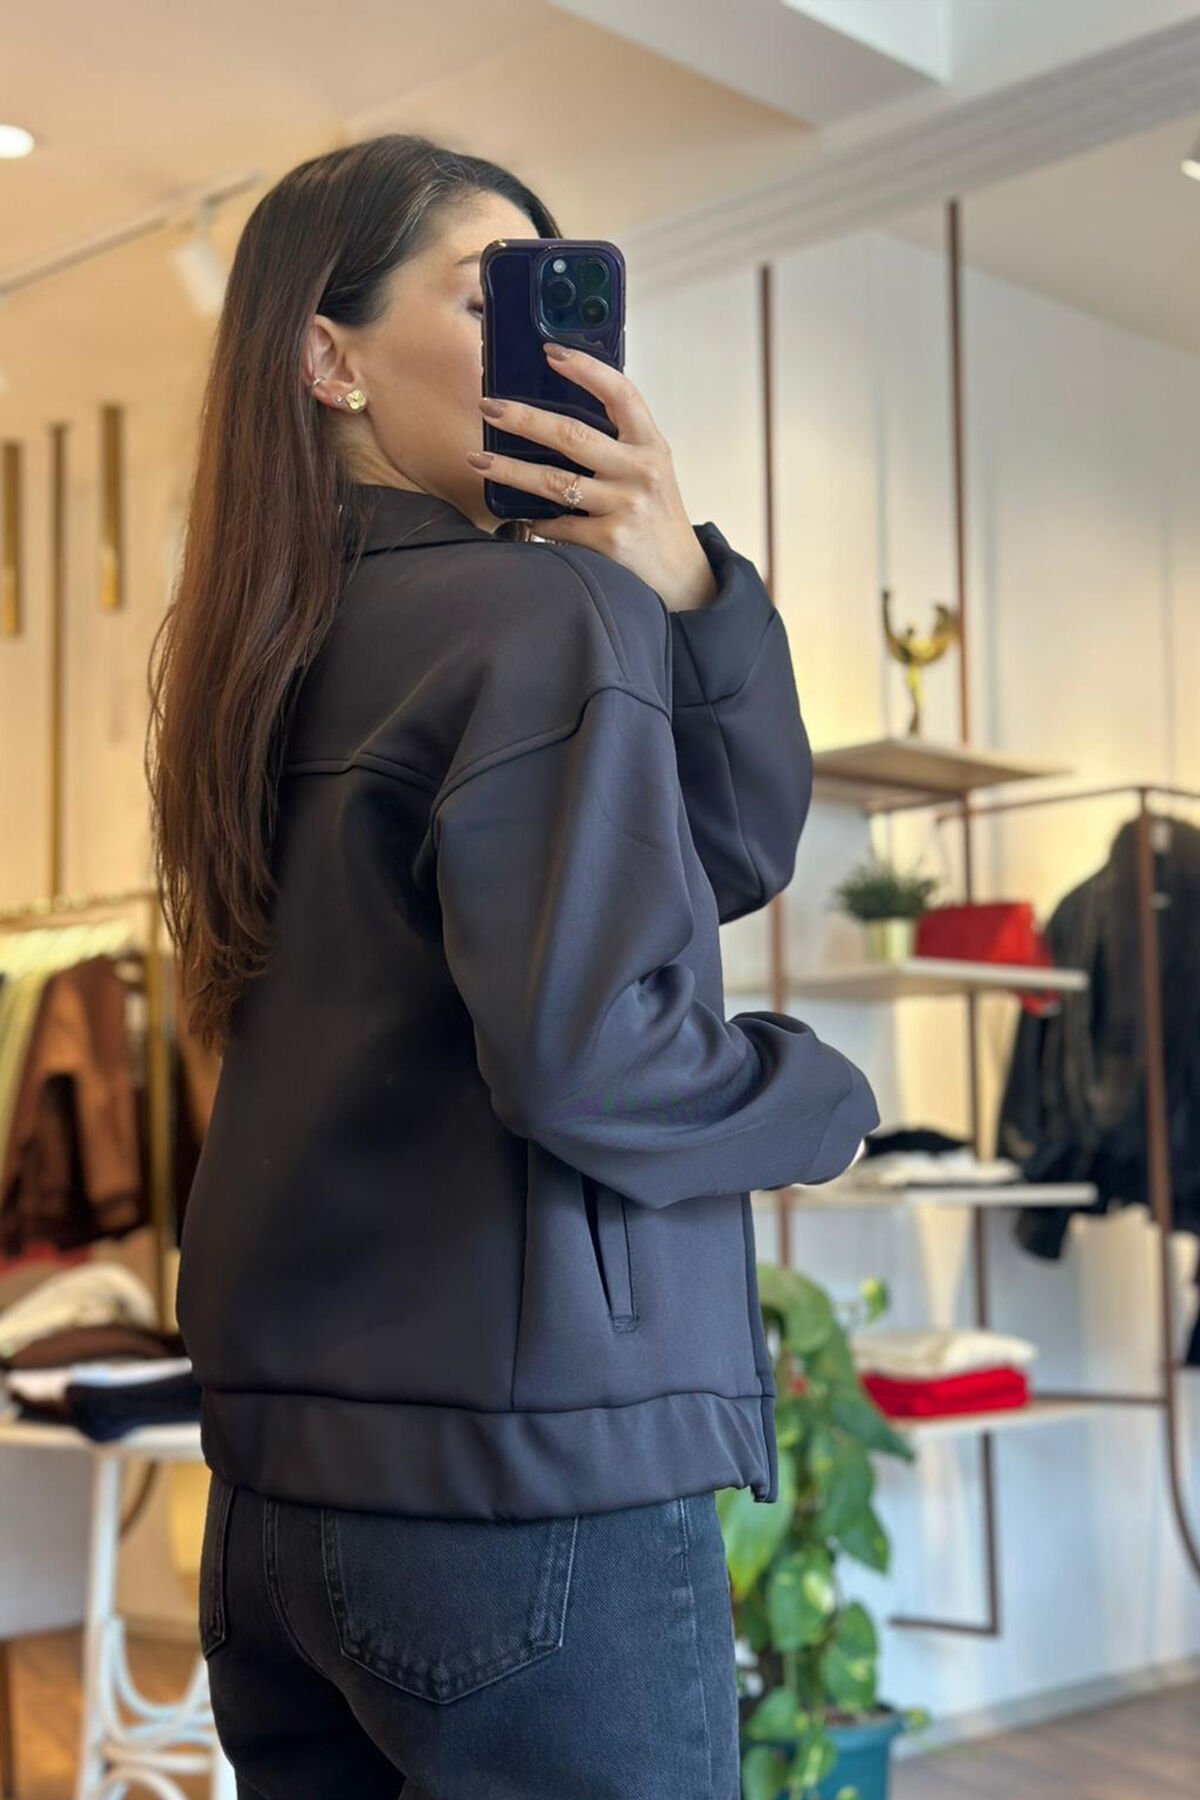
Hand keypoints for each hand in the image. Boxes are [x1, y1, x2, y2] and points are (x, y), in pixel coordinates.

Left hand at [468, 343, 717, 613]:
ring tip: (478, 460)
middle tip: (488, 406)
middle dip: (524, 418)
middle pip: (573, 435)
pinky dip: (535, 521)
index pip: (621, 393)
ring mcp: (625, 506)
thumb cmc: (656, 514)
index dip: (586, 369)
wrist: (681, 574)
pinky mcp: (610, 540)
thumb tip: (555, 419)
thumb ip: (618, 443)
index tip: (550, 352)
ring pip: (555, 482)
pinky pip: (559, 525)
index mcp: (651, 444)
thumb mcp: (651, 469)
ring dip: (510, 470)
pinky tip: (520, 515)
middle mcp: (640, 470)